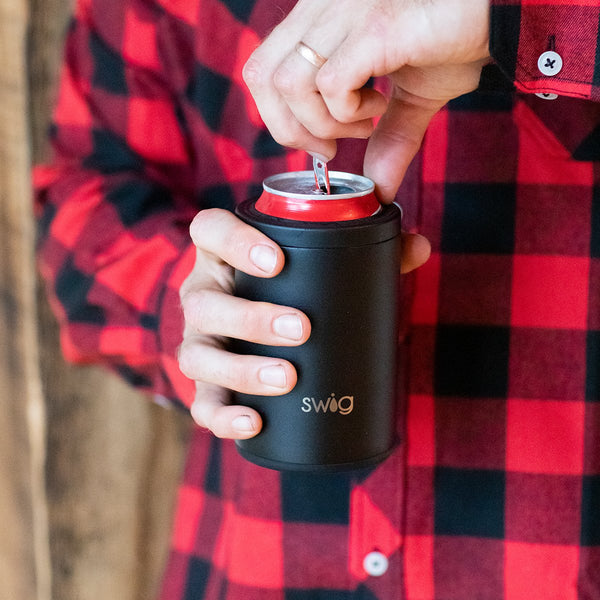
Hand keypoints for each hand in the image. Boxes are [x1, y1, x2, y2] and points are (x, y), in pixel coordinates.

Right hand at [178, 208, 430, 438]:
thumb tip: (420, 245)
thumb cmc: (292, 288)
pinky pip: (202, 404)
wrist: (262, 327)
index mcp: (224, 256)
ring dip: (241, 370)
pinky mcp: (206, 384)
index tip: (277, 260)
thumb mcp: (319, 263)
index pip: (210, 231)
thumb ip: (368, 249)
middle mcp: (203, 295)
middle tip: (302, 328)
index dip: (234, 241)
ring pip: (198, 356)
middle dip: (251, 317)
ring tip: (287, 377)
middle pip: (204, 302)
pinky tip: (254, 422)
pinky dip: (224, 417)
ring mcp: (200, 341)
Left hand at [243, 0, 489, 200]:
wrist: (504, 7)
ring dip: (325, 121)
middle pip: (262, 78)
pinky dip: (348, 110)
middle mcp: (323, 7)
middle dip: (292, 128)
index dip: (278, 116)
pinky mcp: (375, 24)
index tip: (322, 141)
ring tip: (366, 118)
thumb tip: (380, 190)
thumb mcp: (412, 99)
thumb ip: (388, 139)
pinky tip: (380, 103)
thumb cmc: (457, 39)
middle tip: (335, 142)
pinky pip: (332, 83)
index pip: (260, 70)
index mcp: (320, 18)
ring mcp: (346, 10)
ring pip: (292, 84)